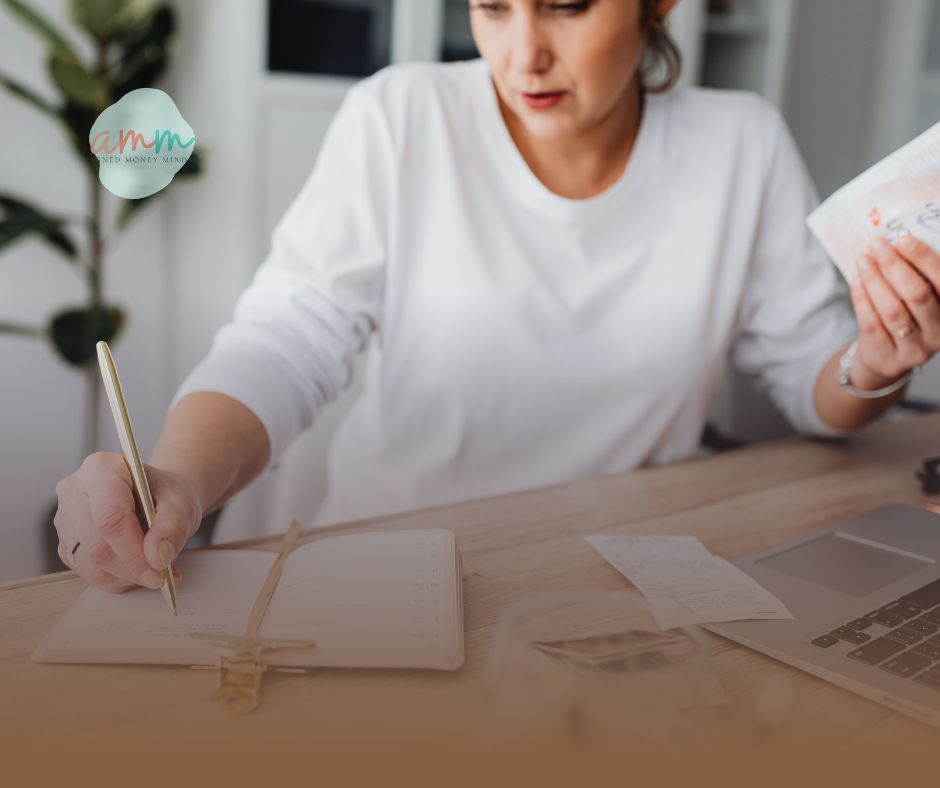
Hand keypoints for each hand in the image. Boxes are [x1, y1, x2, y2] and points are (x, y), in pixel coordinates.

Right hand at [53, 453, 201, 592]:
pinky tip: (136, 570)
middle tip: (162, 577)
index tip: (158, 571)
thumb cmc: (167, 494)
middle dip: (132, 569)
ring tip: (154, 571)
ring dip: (124, 577)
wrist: (158, 496)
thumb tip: (158, 557)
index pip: (111, 519)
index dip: (134, 552)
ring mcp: (65, 517)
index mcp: (101, 469)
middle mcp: (75, 490)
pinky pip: (86, 572)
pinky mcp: (66, 541)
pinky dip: (115, 579)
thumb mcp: (182, 504)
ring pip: (89, 564)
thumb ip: (173, 529)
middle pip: (97, 545)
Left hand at [848, 235, 939, 388]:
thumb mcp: (920, 298)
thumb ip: (917, 276)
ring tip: (862, 260)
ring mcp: (915, 349)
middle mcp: (939, 332)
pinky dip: (862, 298)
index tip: (902, 239)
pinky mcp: (889, 358)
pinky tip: (856, 280)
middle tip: (877, 245)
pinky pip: (872, 323)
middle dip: (895, 266)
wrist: (886, 357)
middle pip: (917, 295)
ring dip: (875, 280)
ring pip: (893, 310)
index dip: (923, 258)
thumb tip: (896, 240)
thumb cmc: (906, 316)